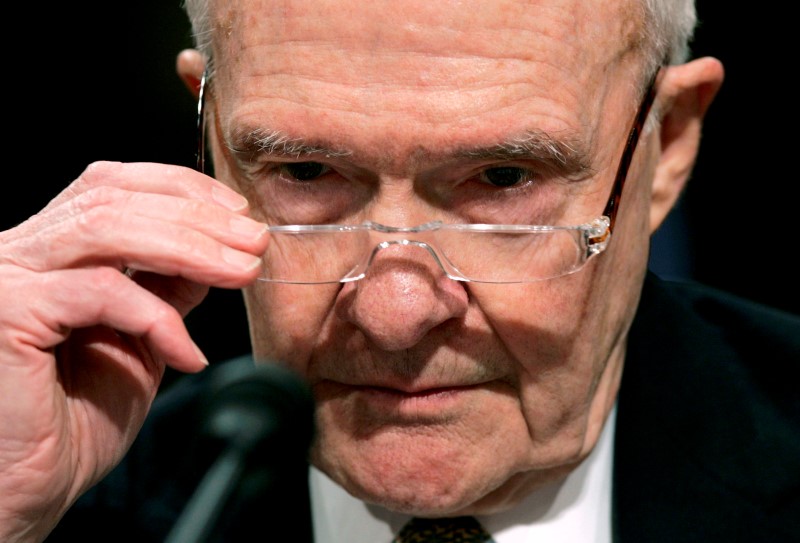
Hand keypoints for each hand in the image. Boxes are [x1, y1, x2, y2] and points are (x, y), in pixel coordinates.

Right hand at [0, 161, 267, 541]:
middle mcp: (20, 250)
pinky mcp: (7, 312)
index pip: (113, 185)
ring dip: (190, 247)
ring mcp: (7, 276)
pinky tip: (187, 351)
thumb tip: (218, 246)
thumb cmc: (82, 414)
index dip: (181, 189)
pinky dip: (157, 317)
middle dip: (198, 217)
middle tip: (255, 242)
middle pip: (114, 198)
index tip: (238, 214)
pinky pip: (100, 293)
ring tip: (240, 272)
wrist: (36, 484)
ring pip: (107, 229)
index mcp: (50, 246)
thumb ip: (168, 285)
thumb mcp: (144, 334)